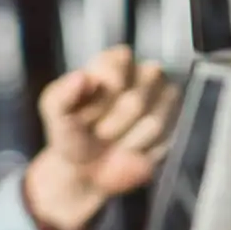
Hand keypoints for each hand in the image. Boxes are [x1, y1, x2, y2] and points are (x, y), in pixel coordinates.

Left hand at [25, 46, 178, 229]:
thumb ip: (61, 93)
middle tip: (96, 131)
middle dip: (111, 123)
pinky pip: (165, 141)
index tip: (87, 107)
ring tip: (111, 139)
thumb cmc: (71, 133)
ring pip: (152, 122)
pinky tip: (128, 149)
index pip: (121, 60)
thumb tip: (81, 77)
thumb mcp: (54, 111)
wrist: (86, 169)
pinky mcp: (176, 125)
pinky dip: (142, 151)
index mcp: (114, 62)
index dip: (105, 88)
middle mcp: (145, 74)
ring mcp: (165, 99)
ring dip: (125, 140)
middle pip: (136, 99)